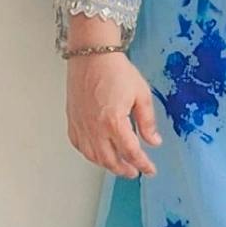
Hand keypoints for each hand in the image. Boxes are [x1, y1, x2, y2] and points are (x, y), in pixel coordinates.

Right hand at [66, 50, 163, 178]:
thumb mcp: (141, 94)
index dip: (143, 164)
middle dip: (124, 169)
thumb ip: (147, 121)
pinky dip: (89, 154)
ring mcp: (81, 125)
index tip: (150, 169)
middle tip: (134, 172)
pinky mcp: (72, 119)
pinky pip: (79, 144)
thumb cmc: (115, 70)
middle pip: (110, 160)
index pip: (131, 152)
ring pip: (93, 156)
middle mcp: (95, 128)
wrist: (91, 55)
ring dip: (107, 165)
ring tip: (118, 165)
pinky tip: (97, 153)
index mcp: (114, 122)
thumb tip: (153, 141)